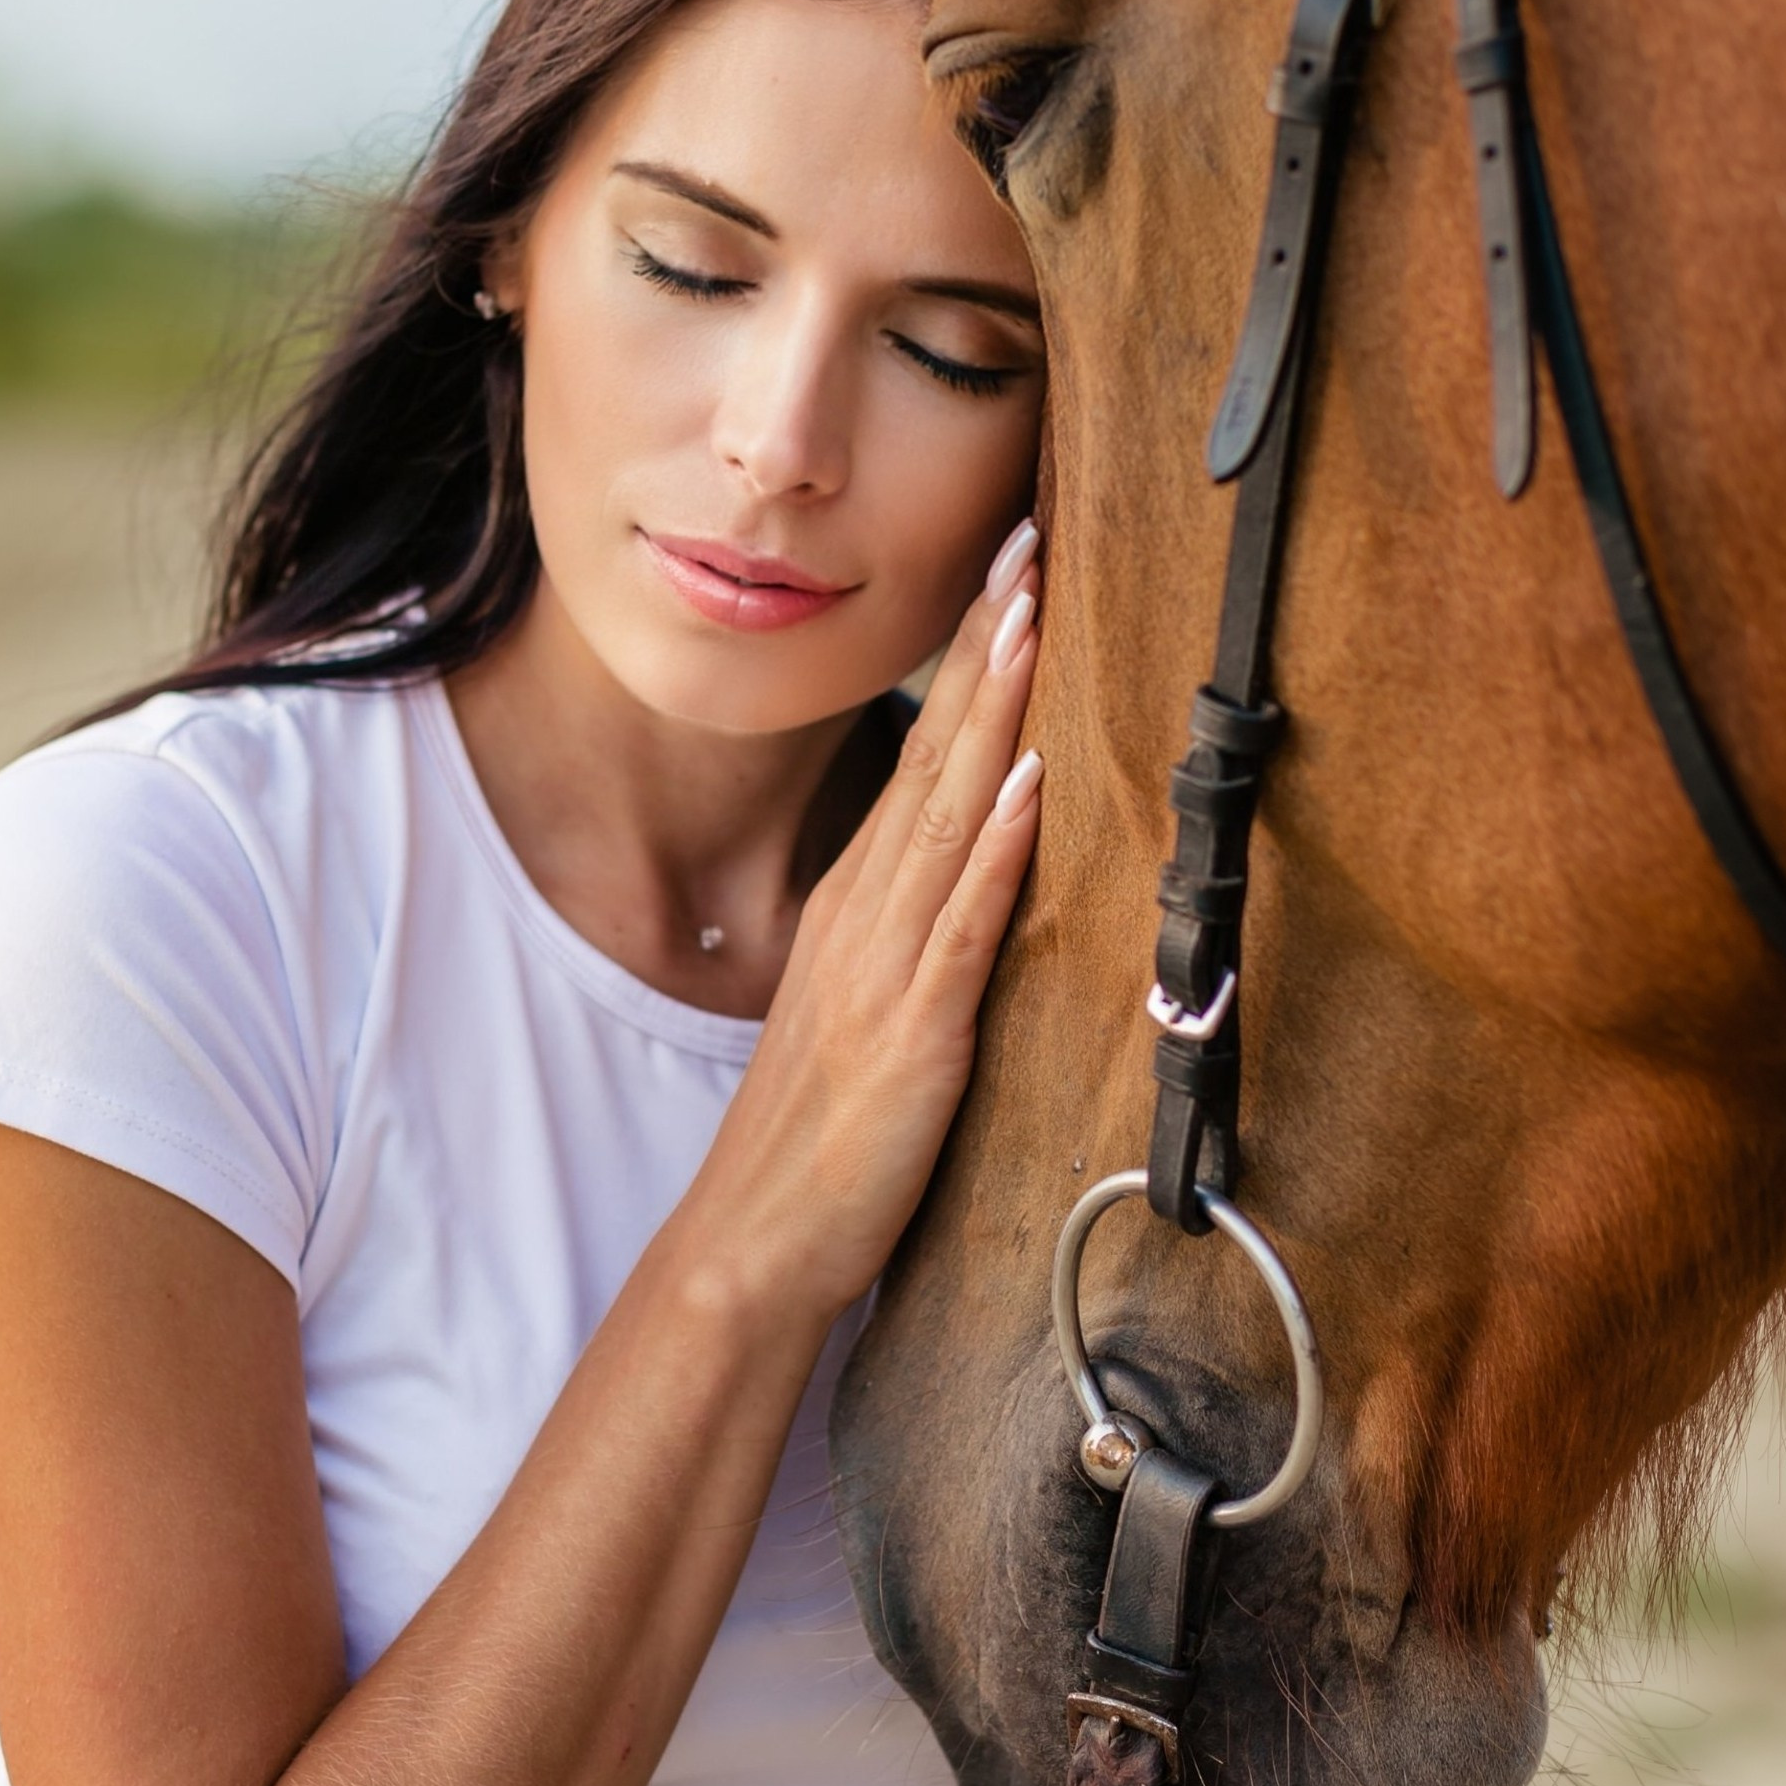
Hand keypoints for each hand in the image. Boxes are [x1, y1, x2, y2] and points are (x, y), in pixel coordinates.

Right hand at [688, 521, 1042, 1319]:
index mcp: (860, 908)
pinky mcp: (916, 1033)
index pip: (925, 758)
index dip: (971, 665)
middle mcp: (869, 919)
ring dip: (993, 710)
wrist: (754, 1243)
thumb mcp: (865, 1013)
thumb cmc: (817, 1144)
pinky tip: (1024, 783)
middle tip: (1028, 542)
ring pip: (948, 813)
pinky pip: (962, 925)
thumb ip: (914, 938)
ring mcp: (888, 970)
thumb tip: (971, 869)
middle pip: (937, 756)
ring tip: (1030, 614)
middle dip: (988, 647)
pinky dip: (992, 848)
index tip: (1010, 574)